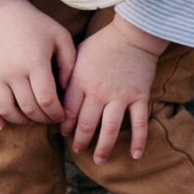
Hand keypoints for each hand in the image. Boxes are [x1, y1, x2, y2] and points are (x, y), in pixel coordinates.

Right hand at [0, 0, 75, 127]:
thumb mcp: (60, 37)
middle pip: (28, 109)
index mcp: (35, 62)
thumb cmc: (36, 25)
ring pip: (7, 110)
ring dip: (21, 121)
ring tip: (31, 119)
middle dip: (42, 119)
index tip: (62, 114)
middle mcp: (14, 71)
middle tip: (49, 118)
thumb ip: (69, 64)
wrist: (3, 12)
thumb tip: (65, 91)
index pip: (46, 100)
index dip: (56, 113)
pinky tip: (3, 125)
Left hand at [63, 16, 162, 162]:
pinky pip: (139, 123)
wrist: (132, 33)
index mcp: (81, 81)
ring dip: (104, 147)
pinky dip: (139, 140)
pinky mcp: (139, 96)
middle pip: (87, 125)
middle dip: (80, 141)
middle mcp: (99, 91)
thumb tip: (54, 93)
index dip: (64, 126)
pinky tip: (135, 155)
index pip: (68, 112)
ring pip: (110, 129)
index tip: (63, 133)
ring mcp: (120, 96)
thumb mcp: (77, 54)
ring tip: (99, 159)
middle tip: (77, 150)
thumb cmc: (102, 43)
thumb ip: (66, 74)